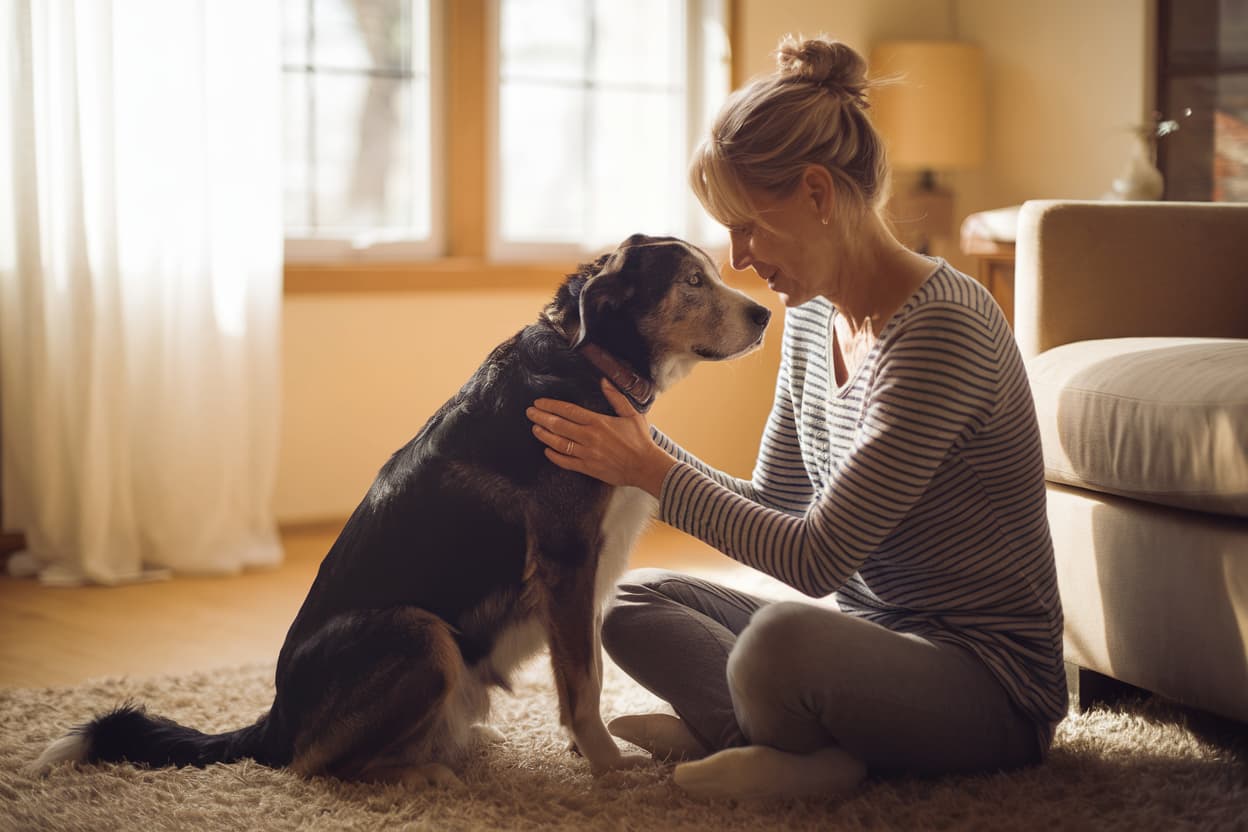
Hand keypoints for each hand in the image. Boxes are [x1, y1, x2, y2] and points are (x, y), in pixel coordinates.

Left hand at [526, 378, 675, 496]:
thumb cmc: (640, 440)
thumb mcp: (632, 414)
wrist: (645, 467)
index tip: (539, 402)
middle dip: (541, 418)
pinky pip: (566, 462)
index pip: (568, 411)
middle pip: (559, 426)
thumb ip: (616, 397)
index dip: (551, 406)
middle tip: (529, 413)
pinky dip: (554, 456)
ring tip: (535, 428)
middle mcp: (589, 437)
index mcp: (598, 422)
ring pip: (559, 443)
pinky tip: (547, 450)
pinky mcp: (588, 468)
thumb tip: (604, 380)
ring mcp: (587, 454)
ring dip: (544, 435)